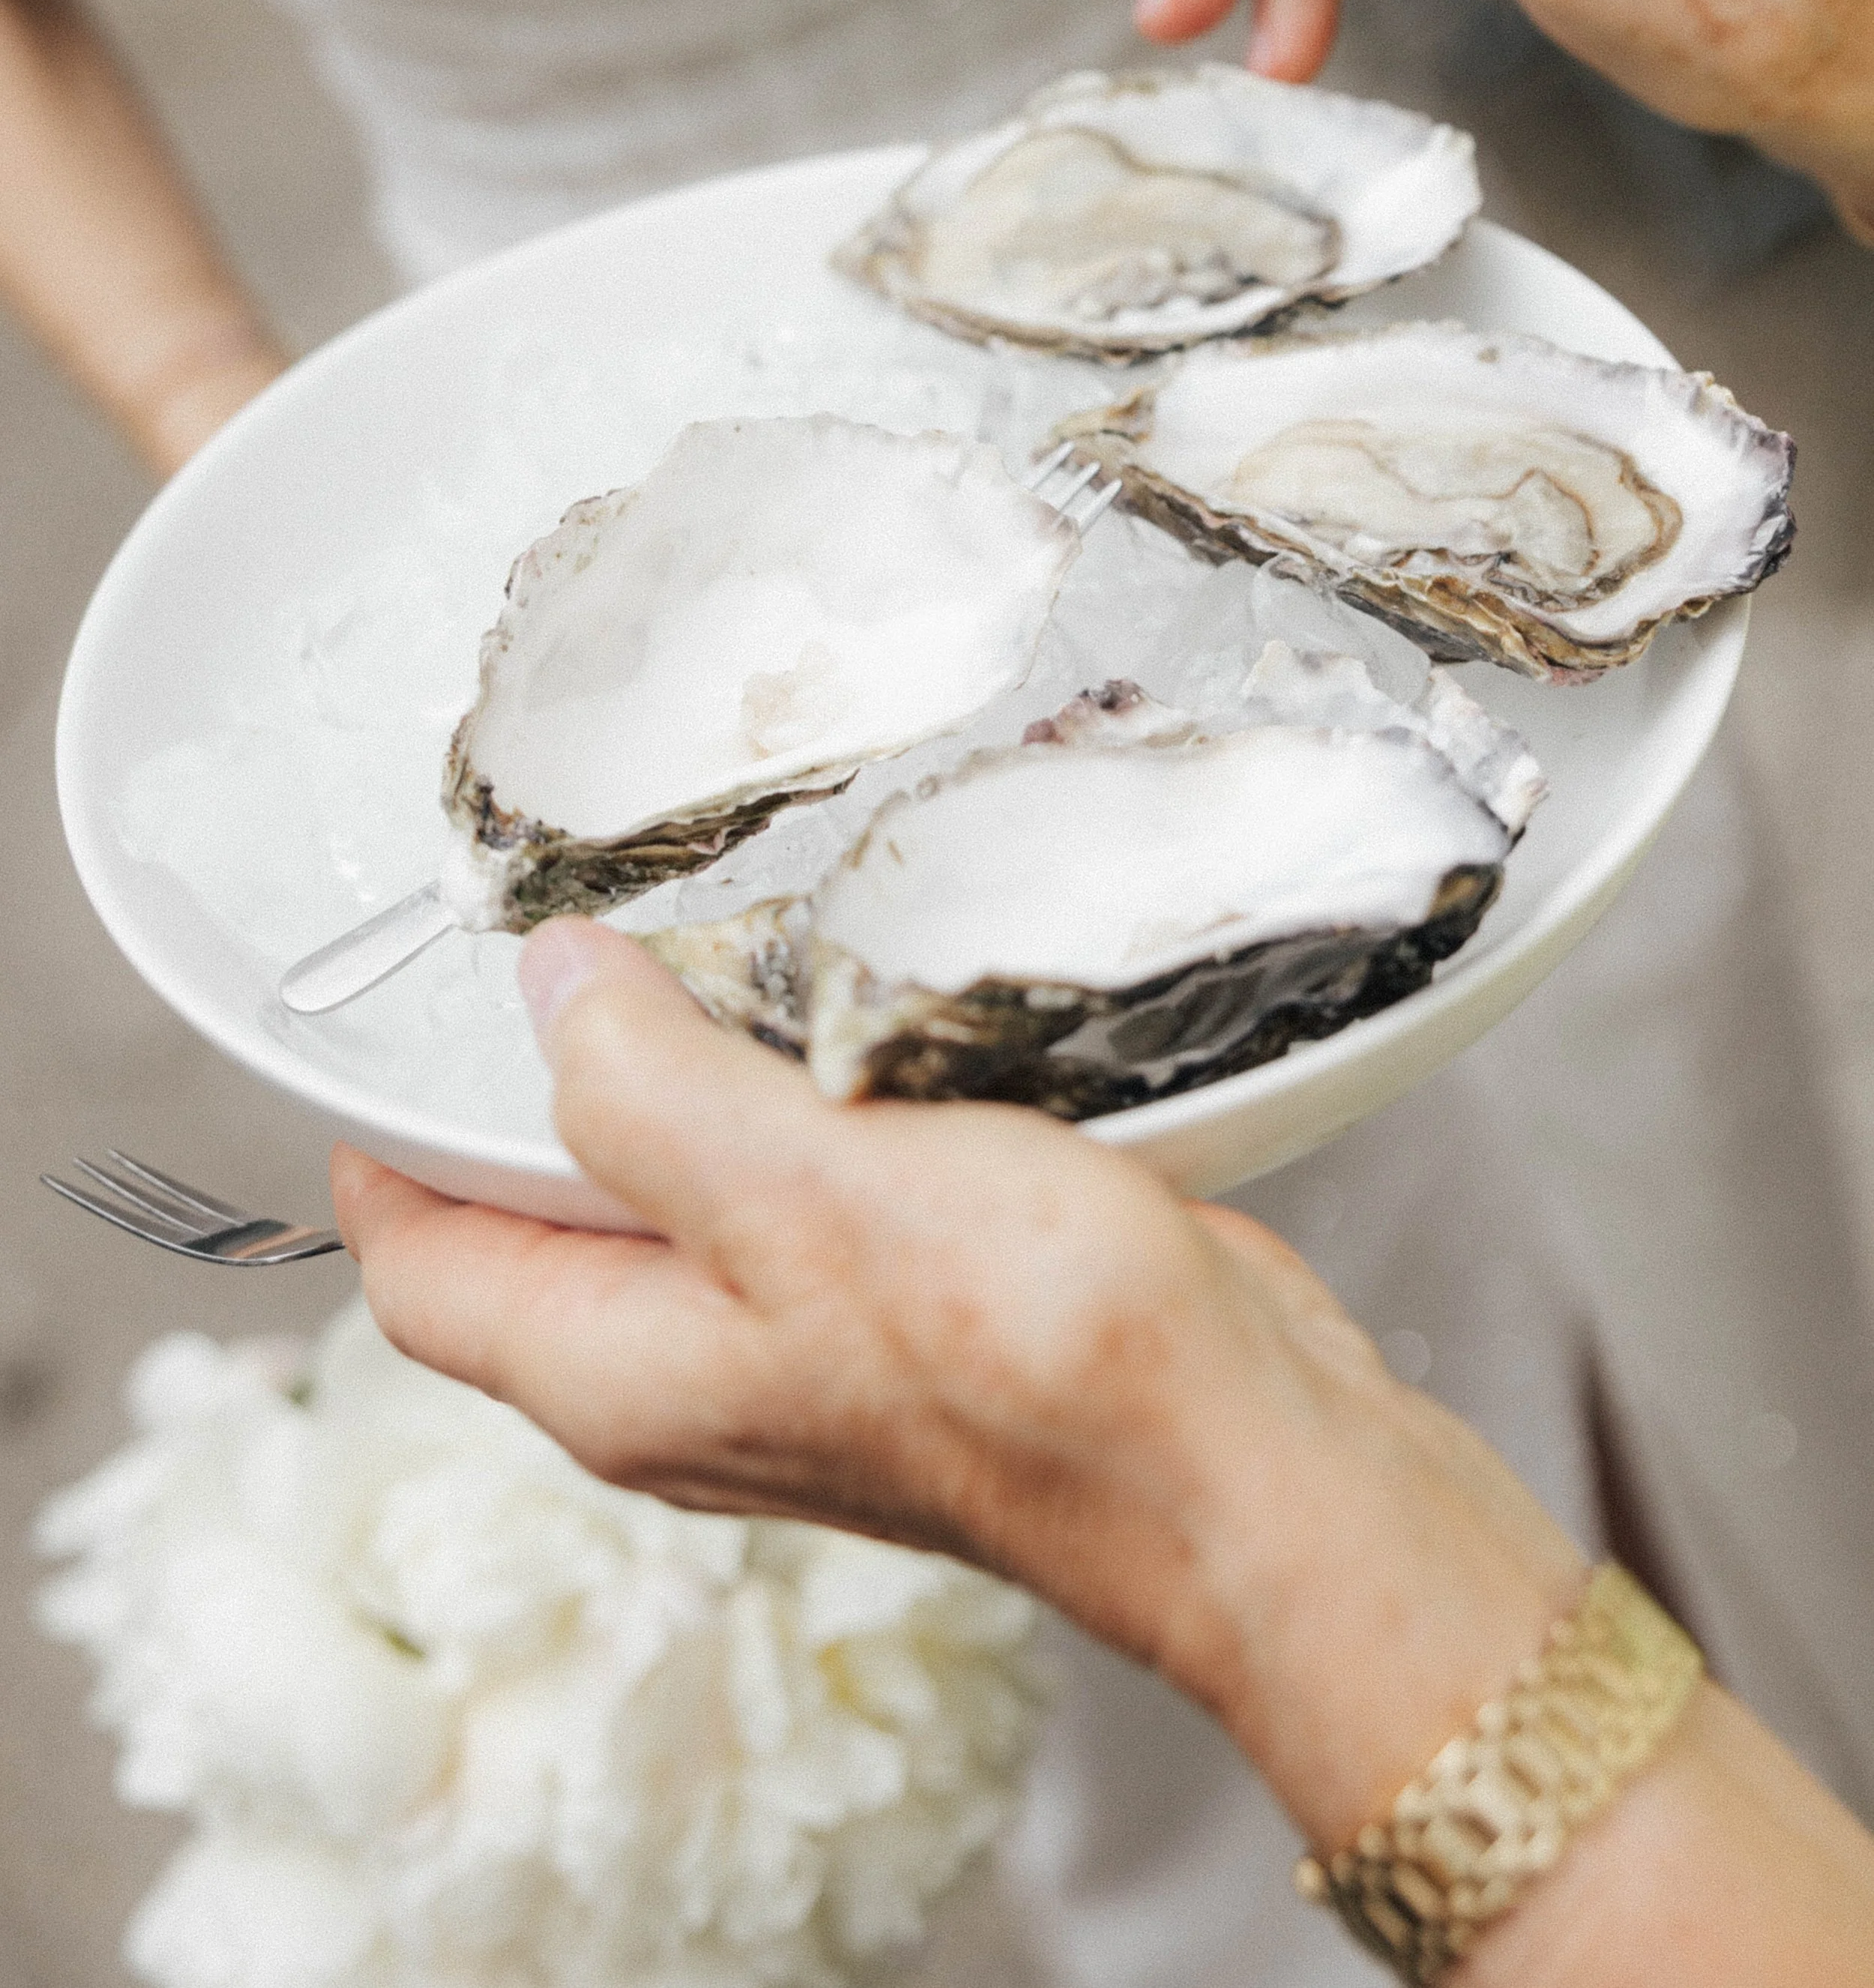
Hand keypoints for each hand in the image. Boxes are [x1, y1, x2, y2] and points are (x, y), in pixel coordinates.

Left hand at [334, 916, 1582, 1852]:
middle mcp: (692, 1372)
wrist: (1239, 1454)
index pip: (420, 1277)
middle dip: (530, 1095)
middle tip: (557, 939)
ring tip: (699, 945)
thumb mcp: (801, 1196)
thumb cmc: (1036, 1358)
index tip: (380, 1030)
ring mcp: (801, 1343)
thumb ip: (648, 1091)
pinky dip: (798, 1099)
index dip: (377, 1156)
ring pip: (683, 1197)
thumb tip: (552, 990)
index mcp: (619, 1371)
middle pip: (542, 1229)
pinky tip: (841, 1013)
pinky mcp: (904, 1303)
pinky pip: (801, 1189)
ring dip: (682, 1079)